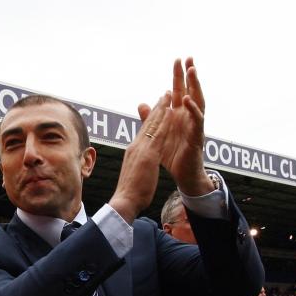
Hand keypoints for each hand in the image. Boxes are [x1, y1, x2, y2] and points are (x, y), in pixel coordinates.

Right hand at [108, 91, 170, 221]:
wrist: (125, 200)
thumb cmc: (130, 192)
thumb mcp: (134, 173)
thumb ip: (138, 165)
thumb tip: (139, 164)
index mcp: (133, 151)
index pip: (144, 131)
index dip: (151, 118)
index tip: (158, 108)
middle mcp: (136, 146)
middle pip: (148, 124)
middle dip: (157, 108)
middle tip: (165, 94)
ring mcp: (141, 149)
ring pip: (153, 125)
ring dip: (162, 109)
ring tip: (169, 95)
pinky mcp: (148, 155)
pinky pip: (158, 135)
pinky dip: (164, 122)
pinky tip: (170, 112)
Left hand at [158, 58, 212, 195]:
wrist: (182, 175)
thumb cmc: (172, 155)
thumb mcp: (158, 134)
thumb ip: (151, 118)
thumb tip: (142, 104)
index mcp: (179, 115)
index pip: (179, 91)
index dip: (178, 76)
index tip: (177, 60)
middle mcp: (189, 117)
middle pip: (190, 91)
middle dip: (189, 75)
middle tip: (188, 58)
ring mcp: (195, 125)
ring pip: (198, 101)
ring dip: (195, 86)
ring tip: (192, 71)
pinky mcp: (197, 136)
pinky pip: (197, 120)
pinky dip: (193, 109)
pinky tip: (187, 99)